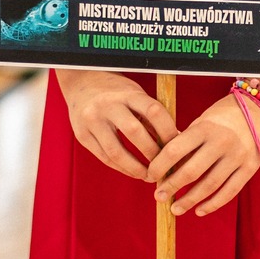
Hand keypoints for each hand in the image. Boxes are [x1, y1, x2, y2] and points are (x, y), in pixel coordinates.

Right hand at [59, 69, 176, 179]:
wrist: (82, 82)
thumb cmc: (117, 92)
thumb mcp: (136, 95)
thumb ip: (152, 116)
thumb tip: (177, 141)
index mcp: (127, 93)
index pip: (153, 111)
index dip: (168, 131)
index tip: (177, 146)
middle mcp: (108, 105)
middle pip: (134, 132)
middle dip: (152, 153)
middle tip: (164, 167)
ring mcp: (92, 120)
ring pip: (116, 151)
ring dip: (135, 168)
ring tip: (148, 176)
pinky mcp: (82, 135)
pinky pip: (104, 157)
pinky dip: (121, 168)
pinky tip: (133, 172)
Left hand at [148, 92, 259, 217]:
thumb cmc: (224, 116)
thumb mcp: (203, 121)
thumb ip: (187, 142)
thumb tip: (165, 168)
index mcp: (205, 127)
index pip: (175, 150)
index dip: (159, 166)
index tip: (150, 176)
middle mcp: (221, 142)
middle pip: (191, 171)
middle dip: (171, 187)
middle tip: (158, 197)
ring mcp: (238, 156)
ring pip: (210, 185)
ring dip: (189, 200)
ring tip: (175, 209)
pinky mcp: (250, 168)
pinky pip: (229, 191)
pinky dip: (213, 204)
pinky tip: (199, 210)